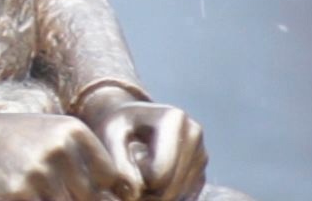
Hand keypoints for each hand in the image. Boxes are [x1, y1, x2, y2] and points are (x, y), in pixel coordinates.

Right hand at [0, 101, 136, 200]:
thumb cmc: (12, 142)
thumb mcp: (51, 136)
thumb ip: (86, 160)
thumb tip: (125, 194)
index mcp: (72, 130)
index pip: (111, 177)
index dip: (98, 190)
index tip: (74, 186)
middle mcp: (58, 148)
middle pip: (90, 197)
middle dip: (74, 199)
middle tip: (46, 185)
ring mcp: (38, 172)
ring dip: (53, 200)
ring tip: (31, 186)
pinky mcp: (17, 193)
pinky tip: (20, 193)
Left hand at [77, 87, 208, 200]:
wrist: (130, 118)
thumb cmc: (117, 125)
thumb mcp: (110, 136)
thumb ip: (118, 163)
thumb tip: (133, 194)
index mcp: (173, 119)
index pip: (160, 172)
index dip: (137, 183)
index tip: (120, 176)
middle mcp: (194, 133)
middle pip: (172, 187)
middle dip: (146, 194)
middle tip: (125, 187)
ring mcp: (201, 151)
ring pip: (180, 194)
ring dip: (155, 196)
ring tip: (133, 180)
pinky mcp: (202, 167)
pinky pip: (187, 196)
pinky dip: (166, 196)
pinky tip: (147, 182)